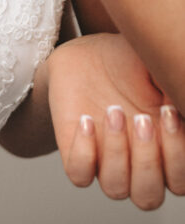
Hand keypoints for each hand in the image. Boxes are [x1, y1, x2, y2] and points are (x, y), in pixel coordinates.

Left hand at [47, 33, 184, 209]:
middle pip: (149, 196)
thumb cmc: (128, 62)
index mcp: (165, 152)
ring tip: (113, 111)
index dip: (177, 155)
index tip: (168, 109)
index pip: (179, 181)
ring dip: (116, 153)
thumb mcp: (155, 69)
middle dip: (147, 161)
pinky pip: (79, 175)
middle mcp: (137, 165)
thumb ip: (172, 90)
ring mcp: (105, 162)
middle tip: (142, 118)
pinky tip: (87, 120)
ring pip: (116, 188)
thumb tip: (181, 102)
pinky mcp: (75, 154)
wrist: (85, 54)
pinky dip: (84, 153)